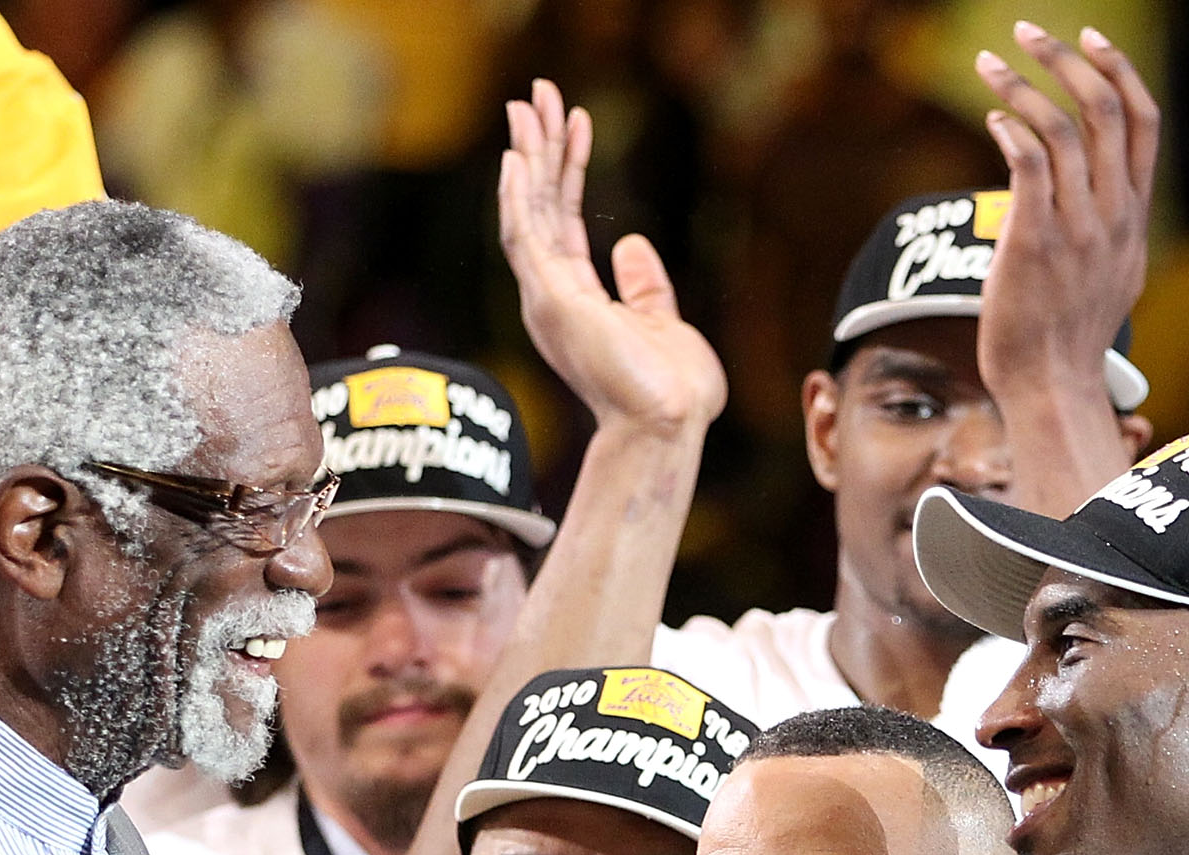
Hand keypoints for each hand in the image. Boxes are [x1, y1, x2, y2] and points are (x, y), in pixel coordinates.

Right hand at [498, 79, 725, 437]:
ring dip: (528, 156)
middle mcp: (552, 297)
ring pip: (528, 212)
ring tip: (528, 105)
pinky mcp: (553, 303)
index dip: (567, 169)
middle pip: (539, 206)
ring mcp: (547, 300)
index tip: (576, 122)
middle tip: (536, 94)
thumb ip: (643, 285)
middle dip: (539, 147)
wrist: (669, 427)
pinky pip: (527, 240)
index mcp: (576, 300)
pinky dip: (519, 197)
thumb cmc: (671, 391)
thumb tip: (630, 244)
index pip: (563, 220)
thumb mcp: (662, 322)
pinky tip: (517, 158)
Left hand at [971, 23, 1158, 405]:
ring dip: (1021, 85)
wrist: (1051, 386)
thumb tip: (1094, 194)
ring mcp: (1077, 227)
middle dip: (1066, 59)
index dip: (1119, 70)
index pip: (1144, 121)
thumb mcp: (1112, 274)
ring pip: (1060, 128)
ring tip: (989, 66)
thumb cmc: (1068, 335)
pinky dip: (1010, 126)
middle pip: (1104, 109)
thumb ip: (1109, 227)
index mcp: (1134, 215)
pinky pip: (1028, 161)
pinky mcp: (1035, 240)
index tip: (1091, 38)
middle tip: (1027, 32)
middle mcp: (1113, 214)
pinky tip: (993, 118)